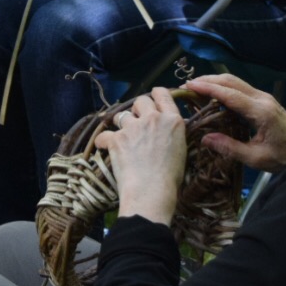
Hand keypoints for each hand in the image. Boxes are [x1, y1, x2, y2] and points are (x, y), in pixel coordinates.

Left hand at [92, 87, 185, 223]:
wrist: (151, 192)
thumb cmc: (171, 178)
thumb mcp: (181, 150)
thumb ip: (173, 133)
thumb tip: (169, 127)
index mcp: (173, 121)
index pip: (163, 94)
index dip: (155, 94)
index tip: (152, 97)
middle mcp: (153, 119)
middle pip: (140, 100)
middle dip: (137, 109)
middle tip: (137, 122)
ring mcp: (133, 127)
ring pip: (121, 114)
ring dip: (120, 124)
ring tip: (123, 138)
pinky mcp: (117, 138)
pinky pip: (104, 135)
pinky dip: (104, 142)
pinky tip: (106, 149)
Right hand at [185, 74, 285, 173]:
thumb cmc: (285, 158)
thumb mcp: (256, 158)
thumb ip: (230, 148)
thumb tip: (205, 139)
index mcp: (261, 112)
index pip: (230, 94)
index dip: (208, 88)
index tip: (189, 85)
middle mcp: (262, 99)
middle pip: (231, 81)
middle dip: (208, 80)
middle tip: (187, 86)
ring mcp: (265, 98)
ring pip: (236, 82)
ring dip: (215, 82)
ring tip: (196, 88)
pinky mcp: (265, 101)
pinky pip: (241, 88)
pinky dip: (224, 88)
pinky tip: (213, 95)